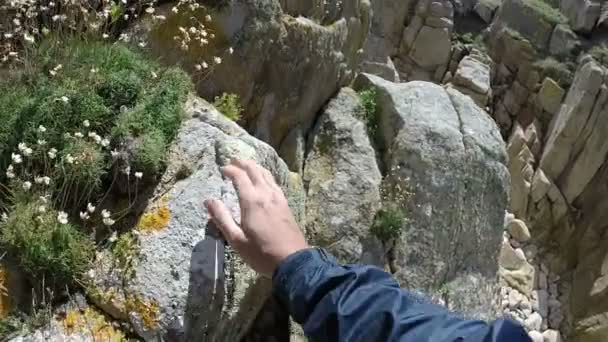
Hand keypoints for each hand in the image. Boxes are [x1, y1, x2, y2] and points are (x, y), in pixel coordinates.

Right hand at [205, 160, 308, 276]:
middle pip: (255, 170)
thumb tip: (209, 200)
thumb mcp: (236, 240)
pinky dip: (266, 175)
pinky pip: (274, 183)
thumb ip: (222, 218)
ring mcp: (279, 198)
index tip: (222, 169)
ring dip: (255, 167)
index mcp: (252, 201)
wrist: (293, 261)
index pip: (240, 177)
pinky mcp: (286, 205)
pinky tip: (264, 180)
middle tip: (233, 161)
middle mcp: (266, 195)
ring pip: (267, 175)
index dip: (230, 170)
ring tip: (246, 165)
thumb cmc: (261, 253)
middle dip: (243, 163)